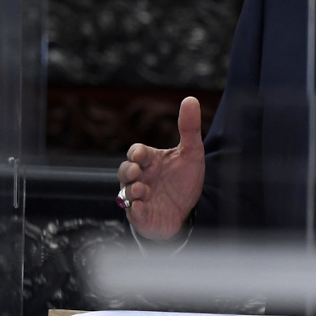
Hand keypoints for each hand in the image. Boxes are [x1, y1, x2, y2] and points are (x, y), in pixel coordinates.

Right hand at [117, 97, 204, 239]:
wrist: (188, 211)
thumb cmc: (184, 180)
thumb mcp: (192, 153)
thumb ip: (189, 128)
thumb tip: (190, 99)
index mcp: (150, 161)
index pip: (136, 152)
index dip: (136, 153)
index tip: (140, 155)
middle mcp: (140, 178)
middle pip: (124, 171)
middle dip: (127, 171)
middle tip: (136, 172)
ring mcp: (138, 198)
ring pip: (125, 192)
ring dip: (130, 191)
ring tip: (142, 190)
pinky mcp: (142, 217)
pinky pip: (132, 214)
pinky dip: (135, 211)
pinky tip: (141, 208)